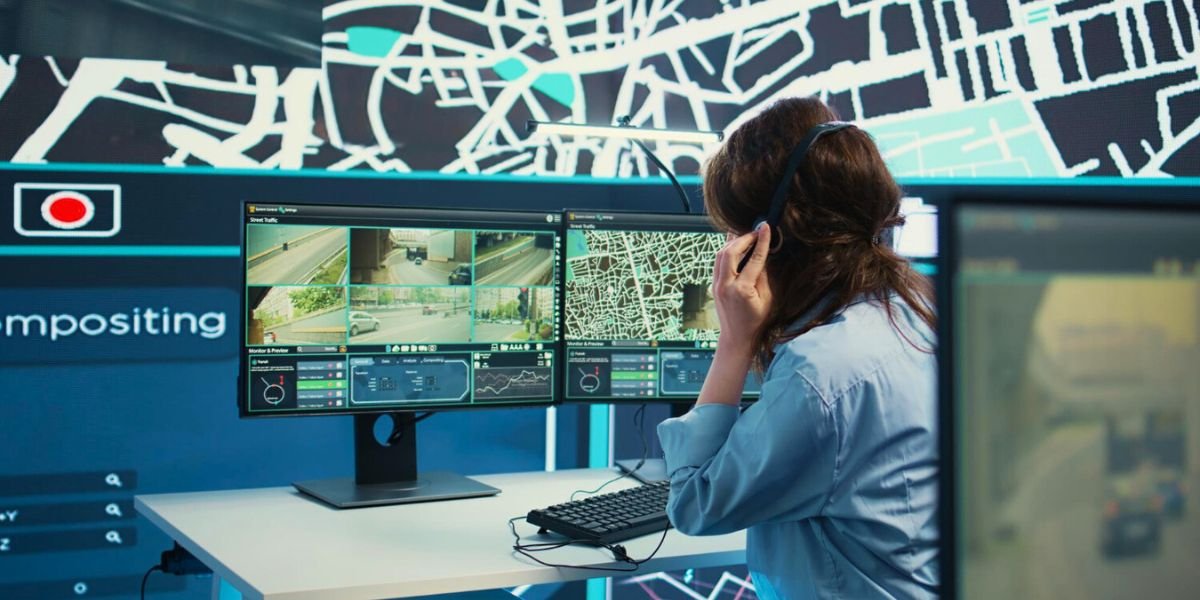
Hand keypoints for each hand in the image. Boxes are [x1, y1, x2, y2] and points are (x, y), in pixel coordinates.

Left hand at [712, 223, 772, 356]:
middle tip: (757, 231)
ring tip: (747, 235)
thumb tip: (763, 254)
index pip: (753, 259)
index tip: (766, 227)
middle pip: (730, 252)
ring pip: (720, 254)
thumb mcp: (767, 299)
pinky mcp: (713, 284)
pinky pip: (718, 261)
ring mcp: (716, 284)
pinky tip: (737, 246)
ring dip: (733, 241)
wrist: (736, 336)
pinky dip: (727, 250)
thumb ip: (764, 275)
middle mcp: (725, 285)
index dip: (761, 241)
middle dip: (744, 237)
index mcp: (742, 290)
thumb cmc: (756, 321)